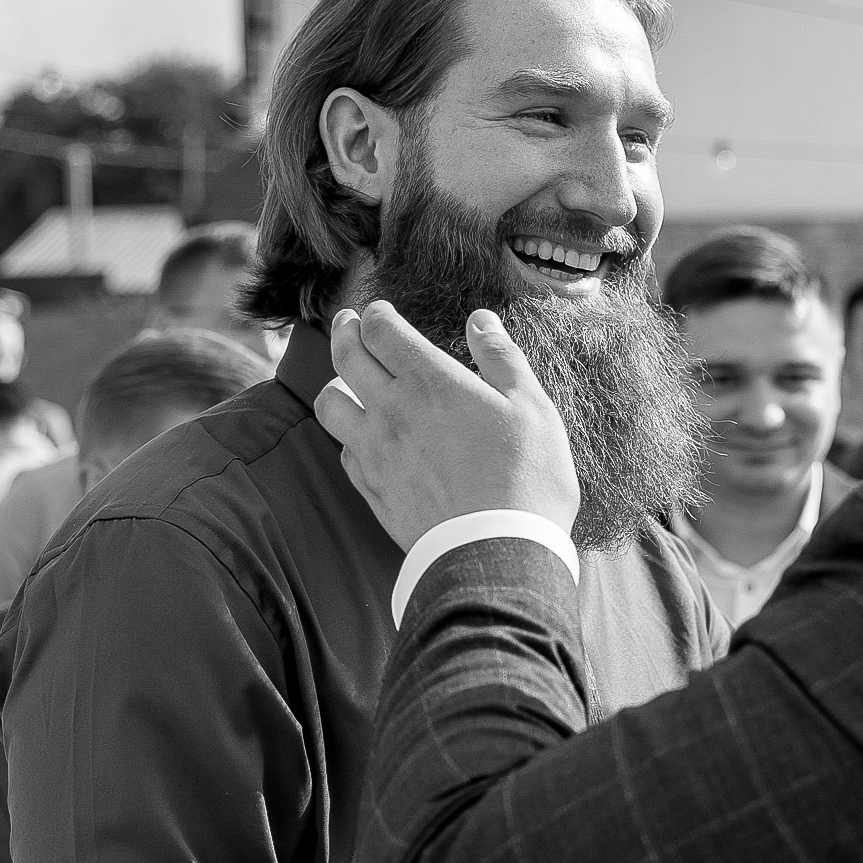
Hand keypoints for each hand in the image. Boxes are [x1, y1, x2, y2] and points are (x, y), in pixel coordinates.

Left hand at [314, 302, 577, 550]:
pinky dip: (348, 436)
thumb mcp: (531, 408)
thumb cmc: (526, 477)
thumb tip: (481, 320)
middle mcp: (392, 410)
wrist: (496, 551)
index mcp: (430, 381)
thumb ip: (502, 358)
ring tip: (346, 380)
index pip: (382, 330)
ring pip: (330, 404)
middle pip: (347, 356)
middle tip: (347, 322)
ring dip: (336, 384)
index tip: (381, 311)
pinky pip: (344, 451)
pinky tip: (363, 436)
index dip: (378, 314)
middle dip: (345, 331)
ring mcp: (375, 451)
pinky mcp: (371, 489)